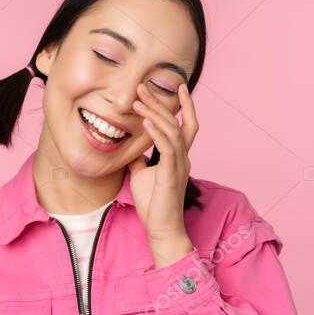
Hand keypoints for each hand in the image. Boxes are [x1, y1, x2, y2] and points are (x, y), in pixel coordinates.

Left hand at [128, 83, 198, 265]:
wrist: (161, 228)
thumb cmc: (152, 203)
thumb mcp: (140, 174)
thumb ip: (138, 158)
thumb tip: (128, 147)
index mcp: (177, 156)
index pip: (184, 126)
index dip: (183, 106)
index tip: (176, 87)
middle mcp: (182, 157)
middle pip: (178, 123)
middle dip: (162, 102)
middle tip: (143, 86)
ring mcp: (179, 165)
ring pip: (173, 131)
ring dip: (155, 113)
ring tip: (138, 100)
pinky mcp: (172, 174)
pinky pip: (167, 148)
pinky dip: (157, 132)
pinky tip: (145, 121)